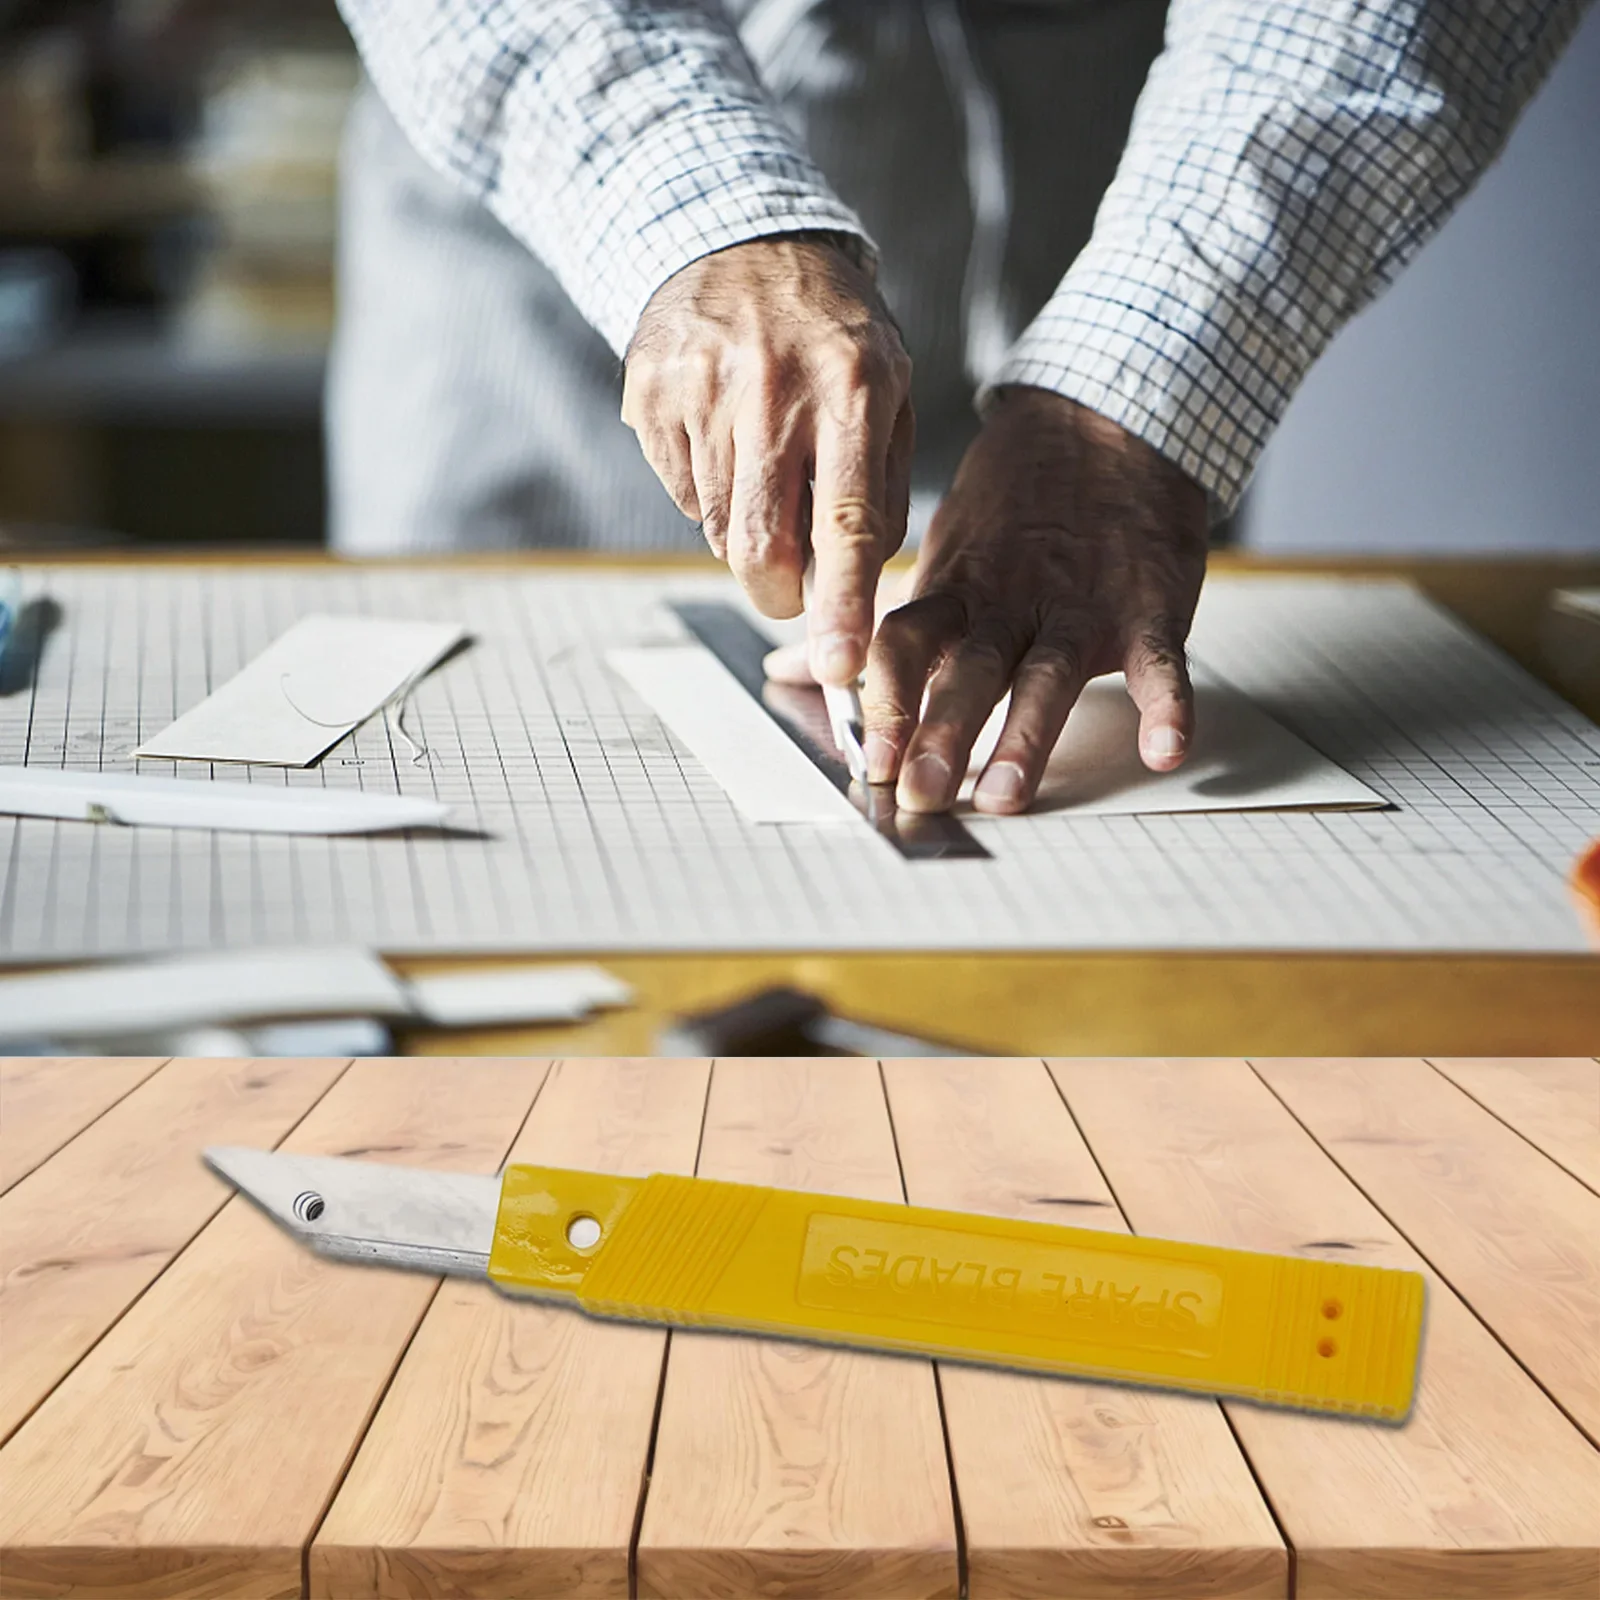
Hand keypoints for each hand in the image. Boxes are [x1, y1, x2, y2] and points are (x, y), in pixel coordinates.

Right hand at [623, 235, 913, 684]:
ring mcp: (700, 389)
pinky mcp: (648, 394)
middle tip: (793, 592)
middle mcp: (773, 386)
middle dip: (780, 595)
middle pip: (763, 547)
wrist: (741, 239)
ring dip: (748, 534)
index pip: (847, 521)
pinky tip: (725, 440)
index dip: (841, 605)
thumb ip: (882, 492)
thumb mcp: (889, 393)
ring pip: (719, 531)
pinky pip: (681, 497)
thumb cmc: (832, 334)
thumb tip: (855, 588)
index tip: (838, 667)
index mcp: (853, 386)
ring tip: (766, 471)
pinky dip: (708, 495)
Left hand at [864, 387, 1207, 813]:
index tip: (867, 758)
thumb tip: (788, 672)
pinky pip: (1159, 662)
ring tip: (1005, 794)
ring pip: (1049, 675)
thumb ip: (879, 628)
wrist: (1106, 423)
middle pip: (970, 671)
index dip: (884, 698)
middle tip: (918, 791)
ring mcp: (1081, 607)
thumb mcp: (939, 556)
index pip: (906, 643)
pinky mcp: (1148, 609)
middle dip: (941, 733)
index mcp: (957, 594)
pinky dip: (1168, 704)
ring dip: (1026, 736)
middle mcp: (1011, 603)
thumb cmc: (1016, 508)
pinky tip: (1164, 749)